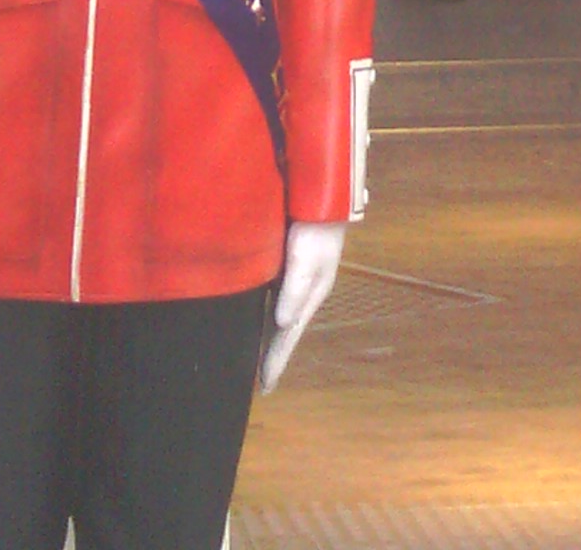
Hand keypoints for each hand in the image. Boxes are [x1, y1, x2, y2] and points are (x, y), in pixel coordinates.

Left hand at [259, 220, 344, 392]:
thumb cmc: (316, 227)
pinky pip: (273, 296)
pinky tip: (256, 314)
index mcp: (312, 293)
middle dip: (274, 353)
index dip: (278, 360)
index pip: (291, 335)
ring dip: (269, 335)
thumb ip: (295, 289)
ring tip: (256, 355)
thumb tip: (283, 323)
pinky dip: (265, 312)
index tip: (266, 387)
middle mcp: (304, 290)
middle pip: (285, 329)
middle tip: (260, 380)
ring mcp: (296, 278)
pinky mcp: (288, 264)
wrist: (324, 194)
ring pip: (280, 314)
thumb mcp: (307, 258)